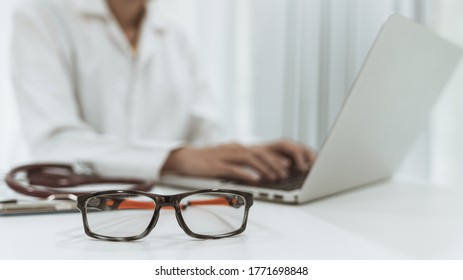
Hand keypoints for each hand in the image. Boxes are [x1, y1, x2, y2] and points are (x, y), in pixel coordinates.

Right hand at [161, 140, 315, 181]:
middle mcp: (233, 149)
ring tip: (275, 177)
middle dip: (274, 164)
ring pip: (249, 160)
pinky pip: (234, 169)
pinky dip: (246, 174)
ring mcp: (224, 156)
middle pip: (258, 154)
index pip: (260, 152)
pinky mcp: (216, 165)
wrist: (184, 158)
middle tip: (286, 173)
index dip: (275, 158)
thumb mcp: (226, 160)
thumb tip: (257, 174)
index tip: (288, 166)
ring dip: (264, 168)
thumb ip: (241, 164)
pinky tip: (255, 180)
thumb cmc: (205, 161)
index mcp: (237, 148)